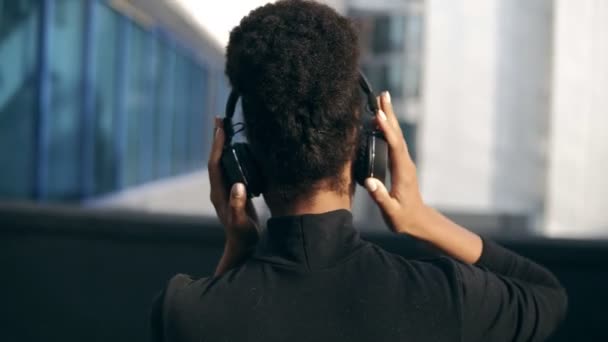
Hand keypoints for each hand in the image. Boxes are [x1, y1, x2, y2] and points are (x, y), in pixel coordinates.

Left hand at [208, 117, 259, 246]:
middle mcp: (219, 189)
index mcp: (219, 194)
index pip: (215, 165)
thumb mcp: (241, 223)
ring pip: (222, 161)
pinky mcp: (234, 190)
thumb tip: (238, 186)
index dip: (217, 147)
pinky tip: (240, 146)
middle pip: (216, 159)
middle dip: (218, 139)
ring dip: (224, 144)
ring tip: (228, 127)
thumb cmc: (243, 236)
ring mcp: (226, 189)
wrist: (244, 246)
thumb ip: (238, 206)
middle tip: (220, 119)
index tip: (221, 129)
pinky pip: (231, 166)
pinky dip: (233, 153)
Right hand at [364, 91, 428, 237]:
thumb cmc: (404, 218)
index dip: (386, 129)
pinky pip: (394, 142)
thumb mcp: (392, 212)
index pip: (394, 146)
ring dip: (389, 118)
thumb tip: (369, 181)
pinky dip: (388, 129)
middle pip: (397, 134)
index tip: (378, 114)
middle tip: (384, 95)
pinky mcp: (401, 164)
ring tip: (382, 101)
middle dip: (390, 114)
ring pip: (396, 135)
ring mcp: (404, 162)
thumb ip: (381, 197)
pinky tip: (381, 123)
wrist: (419, 221)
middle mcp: (405, 163)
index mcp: (403, 172)